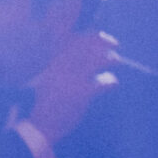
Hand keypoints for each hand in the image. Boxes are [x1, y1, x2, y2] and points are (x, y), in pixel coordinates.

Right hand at [26, 30, 116, 146]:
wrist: (41, 123)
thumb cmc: (48, 101)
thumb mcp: (50, 77)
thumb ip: (63, 64)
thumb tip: (82, 55)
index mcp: (56, 59)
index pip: (74, 37)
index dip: (90, 34)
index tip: (101, 37)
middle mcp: (64, 64)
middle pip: (90, 43)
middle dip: (105, 41)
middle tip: (115, 45)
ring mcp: (74, 77)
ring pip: (100, 59)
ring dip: (112, 58)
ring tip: (116, 62)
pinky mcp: (83, 92)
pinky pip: (104, 81)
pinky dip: (112, 81)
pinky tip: (113, 84)